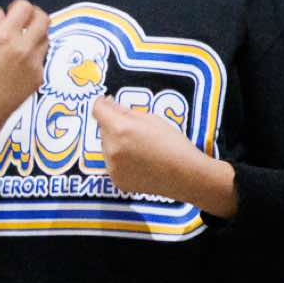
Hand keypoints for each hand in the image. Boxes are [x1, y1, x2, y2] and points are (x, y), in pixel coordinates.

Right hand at [0, 0, 48, 164]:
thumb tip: (2, 11)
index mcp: (3, 37)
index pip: (25, 7)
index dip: (20, 6)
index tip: (15, 11)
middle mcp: (22, 48)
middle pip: (44, 19)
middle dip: (35, 16)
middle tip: (26, 22)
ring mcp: (34, 63)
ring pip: (46, 38)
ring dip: (37, 35)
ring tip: (21, 43)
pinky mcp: (39, 77)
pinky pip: (42, 57)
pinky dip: (34, 55)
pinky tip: (20, 64)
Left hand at [91, 97, 233, 214]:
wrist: (185, 175)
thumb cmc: (174, 144)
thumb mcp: (152, 119)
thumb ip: (126, 112)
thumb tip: (109, 105)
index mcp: (120, 129)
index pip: (98, 110)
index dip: (101, 103)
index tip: (106, 102)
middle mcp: (111, 148)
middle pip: (104, 130)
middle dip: (114, 126)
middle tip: (135, 130)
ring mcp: (112, 167)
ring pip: (107, 147)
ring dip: (117, 143)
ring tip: (141, 148)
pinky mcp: (116, 180)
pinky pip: (113, 164)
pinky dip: (121, 161)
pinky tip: (140, 162)